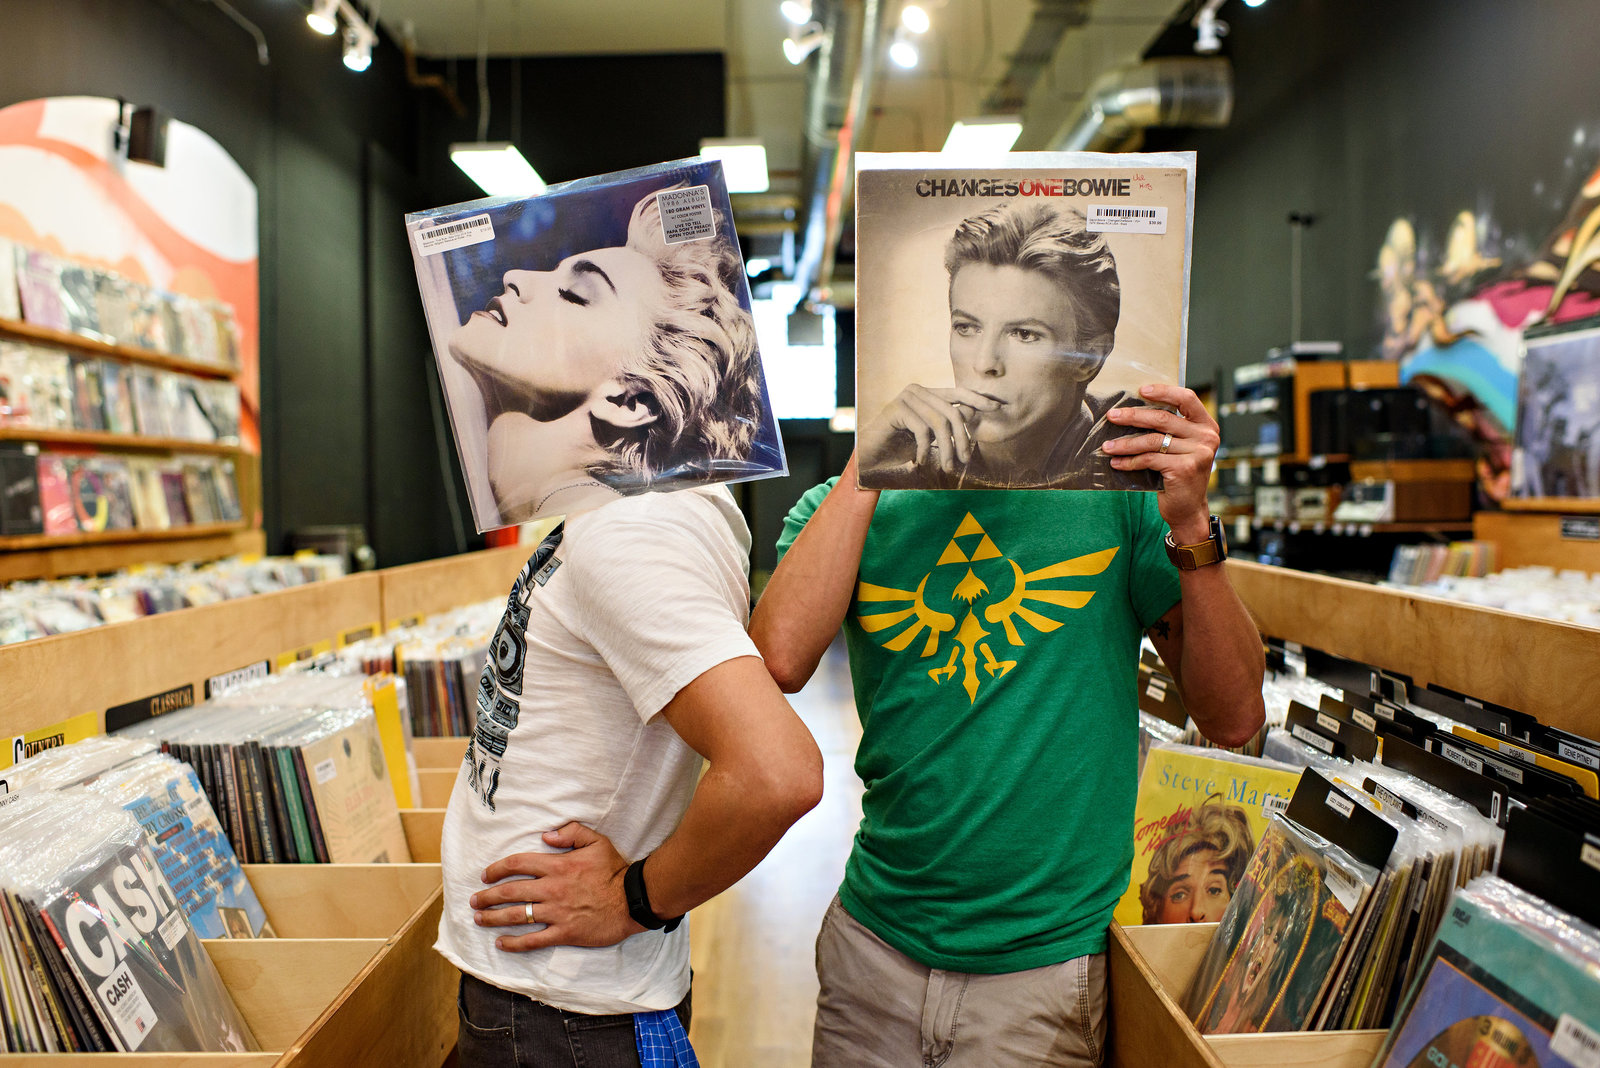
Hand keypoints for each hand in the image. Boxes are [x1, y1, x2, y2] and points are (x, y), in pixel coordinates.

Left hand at [468, 823, 642, 951]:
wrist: (633, 900)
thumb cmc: (615, 870)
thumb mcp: (596, 842)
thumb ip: (571, 833)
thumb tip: (546, 835)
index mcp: (557, 866)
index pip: (518, 864)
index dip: (497, 869)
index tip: (486, 875)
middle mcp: (551, 889)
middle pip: (510, 892)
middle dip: (487, 896)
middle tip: (474, 900)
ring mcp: (556, 913)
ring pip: (517, 916)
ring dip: (493, 918)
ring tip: (479, 919)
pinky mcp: (564, 933)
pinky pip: (533, 940)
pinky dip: (514, 943)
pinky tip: (501, 944)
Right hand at [858, 385, 1002, 475]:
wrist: (870, 456)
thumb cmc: (900, 446)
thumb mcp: (930, 435)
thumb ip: (948, 423)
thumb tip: (972, 411)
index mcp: (927, 393)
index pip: (958, 393)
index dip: (977, 399)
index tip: (996, 407)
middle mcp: (917, 390)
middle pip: (951, 412)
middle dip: (962, 439)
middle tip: (964, 461)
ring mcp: (905, 397)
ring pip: (939, 422)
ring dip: (946, 449)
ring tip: (948, 467)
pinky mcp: (895, 409)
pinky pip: (922, 430)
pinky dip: (925, 449)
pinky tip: (921, 461)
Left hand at [1102, 384, 1218, 541]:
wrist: (1188, 509)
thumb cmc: (1179, 475)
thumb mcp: (1180, 448)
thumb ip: (1168, 430)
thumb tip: (1132, 411)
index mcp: (1206, 425)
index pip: (1187, 398)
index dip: (1163, 391)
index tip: (1141, 390)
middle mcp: (1206, 437)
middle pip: (1163, 419)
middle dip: (1133, 416)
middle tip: (1112, 416)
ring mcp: (1197, 453)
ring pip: (1152, 441)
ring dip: (1126, 443)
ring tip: (1107, 446)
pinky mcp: (1184, 469)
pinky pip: (1149, 459)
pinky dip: (1130, 461)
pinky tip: (1117, 463)